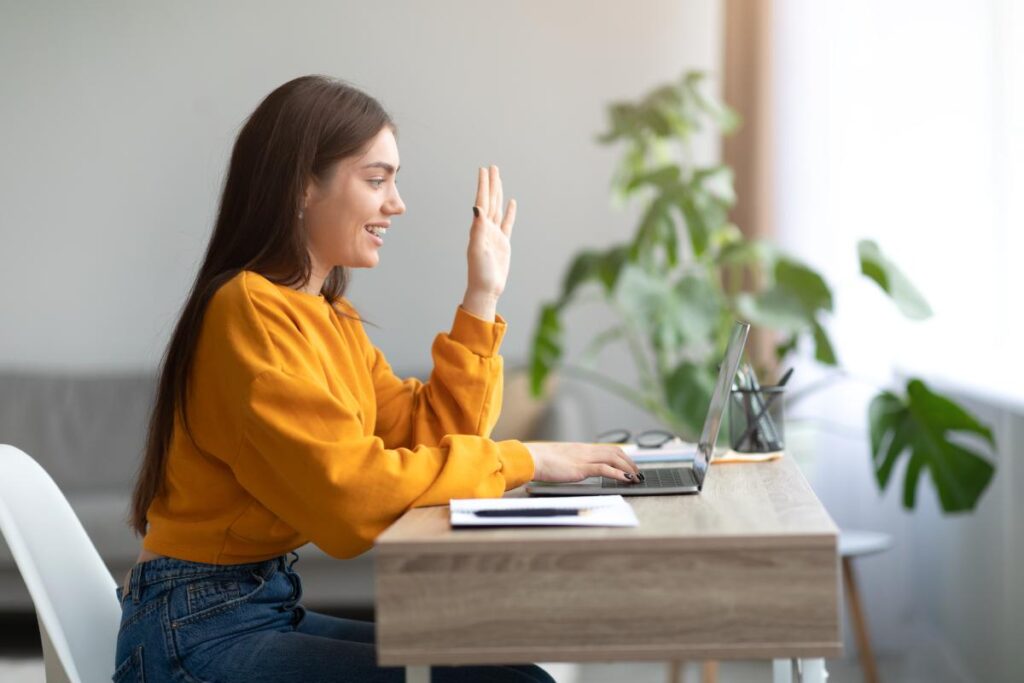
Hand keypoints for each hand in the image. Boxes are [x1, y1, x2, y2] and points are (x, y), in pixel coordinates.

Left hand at [462, 165, 516, 319]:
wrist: (486, 289)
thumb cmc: (480, 272)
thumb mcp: (478, 249)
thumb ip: (477, 228)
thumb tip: (477, 208)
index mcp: (479, 228)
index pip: (482, 202)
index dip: (483, 186)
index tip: (483, 170)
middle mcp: (486, 229)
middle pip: (490, 201)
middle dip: (491, 184)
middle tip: (492, 167)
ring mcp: (495, 235)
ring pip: (498, 209)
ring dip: (498, 194)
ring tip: (499, 179)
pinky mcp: (503, 243)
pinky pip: (507, 223)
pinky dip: (509, 212)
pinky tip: (511, 202)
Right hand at [523, 441, 641, 483]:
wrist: (531, 458)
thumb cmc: (540, 460)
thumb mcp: (559, 459)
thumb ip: (569, 462)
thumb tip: (571, 468)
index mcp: (581, 448)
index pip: (608, 448)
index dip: (622, 455)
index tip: (629, 463)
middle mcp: (585, 451)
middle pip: (615, 451)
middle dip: (629, 462)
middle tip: (638, 472)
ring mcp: (583, 459)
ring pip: (614, 458)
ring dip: (628, 468)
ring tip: (636, 477)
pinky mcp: (580, 468)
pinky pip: (604, 469)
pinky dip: (618, 474)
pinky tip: (626, 479)